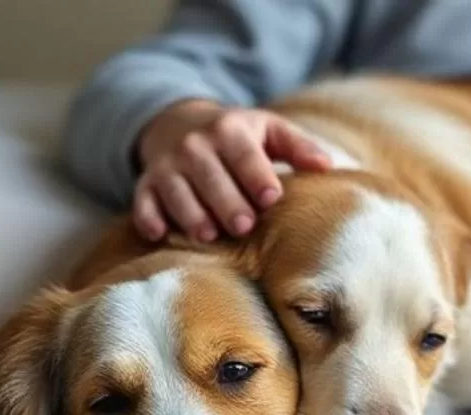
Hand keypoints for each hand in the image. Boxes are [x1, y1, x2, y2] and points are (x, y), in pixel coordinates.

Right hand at [133, 99, 331, 241]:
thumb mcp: (267, 130)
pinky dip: (147, 217)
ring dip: (190, 213)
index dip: (257, 176)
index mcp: (229, 130)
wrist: (177, 121)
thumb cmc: (236, 136)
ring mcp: (167, 165)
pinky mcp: (147, 184)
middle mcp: (194, 145)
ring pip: (176, 191)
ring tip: (208, 235)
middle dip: (226, 202)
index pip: (244, 155)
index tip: (271, 198)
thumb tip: (328, 166)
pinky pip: (143, 201)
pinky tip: (158, 234)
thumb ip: (298, 147)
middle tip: (244, 226)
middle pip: (210, 176)